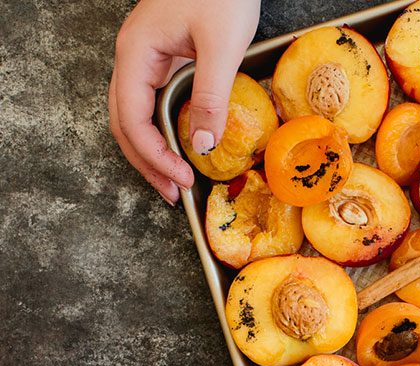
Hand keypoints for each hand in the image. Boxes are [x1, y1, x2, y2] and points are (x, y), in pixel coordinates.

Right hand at [109, 0, 259, 203]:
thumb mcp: (221, 46)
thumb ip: (211, 96)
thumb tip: (203, 145)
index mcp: (137, 54)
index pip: (132, 120)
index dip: (155, 156)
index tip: (182, 180)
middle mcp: (134, 58)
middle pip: (127, 123)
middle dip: (147, 162)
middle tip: (173, 194)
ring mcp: (147, 58)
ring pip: (137, 115)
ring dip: (153, 150)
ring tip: (174, 180)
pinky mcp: (164, 58)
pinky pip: (154, 102)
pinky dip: (164, 130)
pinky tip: (181, 147)